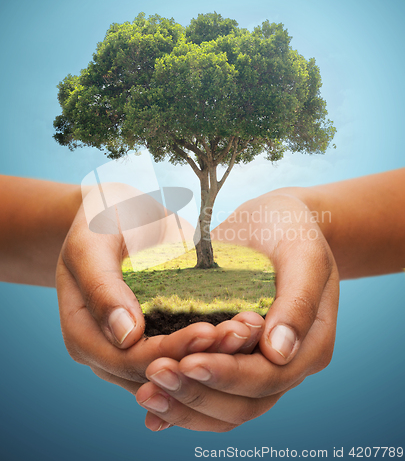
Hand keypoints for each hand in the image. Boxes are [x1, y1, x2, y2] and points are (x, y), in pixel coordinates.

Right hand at [56, 183, 263, 405]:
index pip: (127, 359)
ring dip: (216, 355)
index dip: (169, 351)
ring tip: (249, 331)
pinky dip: (214, 345)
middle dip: (201, 356)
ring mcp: (136, 346)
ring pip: (176, 368)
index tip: (207, 330)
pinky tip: (243, 330)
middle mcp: (108, 350)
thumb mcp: (91, 244)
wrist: (118, 213)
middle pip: (157, 371)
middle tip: (242, 333)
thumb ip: (102, 287)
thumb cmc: (100, 220)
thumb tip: (126, 336)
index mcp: (82, 333)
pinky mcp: (160, 333)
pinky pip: (187, 350)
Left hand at [135, 190, 338, 430]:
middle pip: (242, 403)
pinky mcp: (232, 357)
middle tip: (154, 373)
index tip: (188, 361)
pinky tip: (153, 412)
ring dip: (184, 405)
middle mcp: (284, 365)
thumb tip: (278, 353)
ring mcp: (257, 364)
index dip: (228, 375)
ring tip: (145, 392)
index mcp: (310, 346)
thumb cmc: (291, 231)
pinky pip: (210, 392)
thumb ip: (298, 301)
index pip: (268, 377)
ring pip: (223, 408)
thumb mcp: (303, 254)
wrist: (275, 224)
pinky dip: (183, 406)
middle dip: (197, 392)